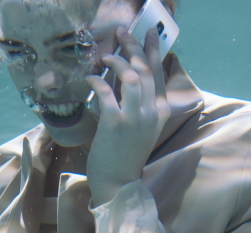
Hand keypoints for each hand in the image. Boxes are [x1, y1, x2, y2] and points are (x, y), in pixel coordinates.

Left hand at [85, 26, 170, 205]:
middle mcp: (151, 111)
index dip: (152, 50)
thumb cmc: (126, 153)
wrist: (119, 181)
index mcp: (160, 110)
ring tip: (104, 56)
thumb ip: (140, 103)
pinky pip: (107, 92)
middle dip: (133, 46)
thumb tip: (126, 78)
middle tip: (121, 34)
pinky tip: (89, 78)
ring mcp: (135, 117)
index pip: (159, 73)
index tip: (147, 33)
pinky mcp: (115, 123)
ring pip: (131, 76)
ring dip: (116, 61)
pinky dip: (97, 81)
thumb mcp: (142, 126)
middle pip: (145, 69)